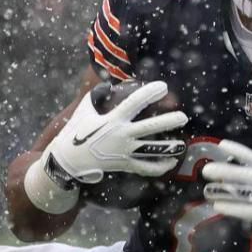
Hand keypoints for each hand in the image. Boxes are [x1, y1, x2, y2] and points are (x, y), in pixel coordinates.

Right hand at [47, 82, 187, 183]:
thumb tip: (108, 84)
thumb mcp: (84, 109)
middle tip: (183, 117)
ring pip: (152, 150)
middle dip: (168, 121)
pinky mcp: (125, 165)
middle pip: (150, 128)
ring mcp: (124, 151)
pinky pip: (147, 168)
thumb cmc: (76, 131)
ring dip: (170, 148)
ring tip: (182, 144)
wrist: (68, 160)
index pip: (134, 103)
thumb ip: (97, 94)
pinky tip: (171, 162)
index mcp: (112, 119)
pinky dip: (160, 167)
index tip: (163, 86)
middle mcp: (121, 135)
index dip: (149, 93)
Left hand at [202, 140, 251, 231]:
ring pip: (245, 193)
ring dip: (224, 191)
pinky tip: (218, 206)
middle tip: (207, 170)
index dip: (237, 150)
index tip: (221, 144)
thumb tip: (242, 169)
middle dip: (225, 171)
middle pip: (246, 175)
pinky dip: (232, 208)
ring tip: (208, 190)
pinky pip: (248, 210)